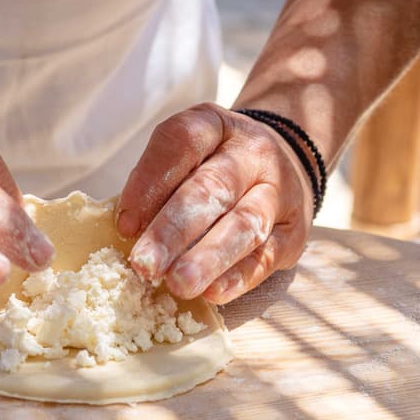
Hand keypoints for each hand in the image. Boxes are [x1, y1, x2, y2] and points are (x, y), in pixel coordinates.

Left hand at [116, 103, 312, 303]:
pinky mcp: (294, 232)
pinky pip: (266, 256)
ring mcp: (279, 192)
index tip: (125, 225)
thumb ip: (157, 186)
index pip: (182, 142)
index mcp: (215, 126)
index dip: (150, 182)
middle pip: (212, 189)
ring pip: (243, 224)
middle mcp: (252, 153)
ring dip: (207, 257)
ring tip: (178, 284)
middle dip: (173, 230)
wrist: (284, 164)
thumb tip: (129, 231)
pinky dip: (237, 277)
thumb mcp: (186, 157)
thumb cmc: (215, 167)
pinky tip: (212, 293)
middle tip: (144, 264)